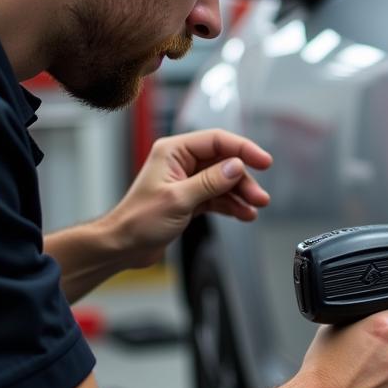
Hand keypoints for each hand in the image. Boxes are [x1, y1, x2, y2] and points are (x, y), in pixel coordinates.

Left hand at [104, 129, 271, 267]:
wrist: (123, 247)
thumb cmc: (139, 221)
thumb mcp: (179, 200)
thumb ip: (210, 182)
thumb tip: (237, 166)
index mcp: (173, 151)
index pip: (217, 140)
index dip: (243, 149)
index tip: (264, 161)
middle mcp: (181, 161)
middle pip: (223, 162)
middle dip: (244, 179)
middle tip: (260, 196)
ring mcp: (187, 180)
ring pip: (223, 180)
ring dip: (241, 194)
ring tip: (255, 207)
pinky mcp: (190, 198)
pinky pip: (218, 196)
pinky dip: (231, 205)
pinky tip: (244, 214)